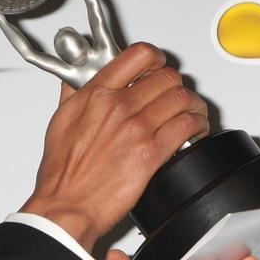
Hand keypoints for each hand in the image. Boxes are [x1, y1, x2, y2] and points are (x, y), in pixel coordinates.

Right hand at [20, 43, 208, 249]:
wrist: (68, 204)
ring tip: (191, 113)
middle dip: (176, 85)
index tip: (158, 66)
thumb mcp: (61, 120)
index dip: (156, 59)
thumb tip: (79, 77)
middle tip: (175, 95)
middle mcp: (119, 105)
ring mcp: (138, 128)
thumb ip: (73, 92)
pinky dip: (198, 125)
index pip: (139, 55)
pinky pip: (188, 125)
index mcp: (97, 93)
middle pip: (167, 76)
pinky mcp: (153, 152)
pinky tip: (195, 131)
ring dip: (192, 105)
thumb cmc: (63, 171)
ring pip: (183, 98)